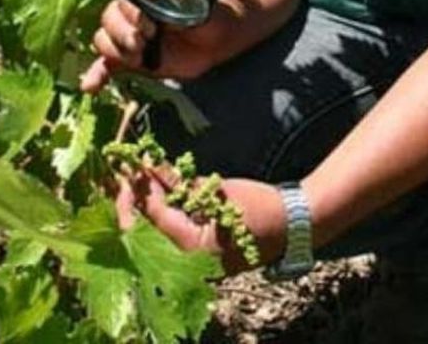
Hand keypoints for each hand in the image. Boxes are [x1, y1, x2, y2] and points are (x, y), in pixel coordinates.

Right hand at [80, 0, 216, 90]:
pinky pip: (105, 66)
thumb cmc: (207, 15)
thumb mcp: (198, 6)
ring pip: (104, 41)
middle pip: (108, 20)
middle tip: (142, 44)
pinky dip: (96, 75)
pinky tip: (90, 86)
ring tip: (138, 60)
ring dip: (115, 52)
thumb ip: (181, 4)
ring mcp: (128, 38)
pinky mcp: (130, 60)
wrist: (215, 39)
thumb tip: (170, 2)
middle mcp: (131, 15)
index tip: (151, 27)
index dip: (132, 15)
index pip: (123, 2)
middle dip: (122, 34)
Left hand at [113, 170, 286, 275]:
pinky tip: (166, 191)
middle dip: (139, 200)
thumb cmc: (260, 206)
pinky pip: (178, 234)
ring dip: (154, 205)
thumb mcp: (217, 192)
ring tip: (145, 177)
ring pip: (163, 231)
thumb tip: (149, 169)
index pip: (154, 216)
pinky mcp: (203, 256)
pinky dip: (171, 214)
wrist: (295, 225)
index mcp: (192, 249)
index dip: (140, 189)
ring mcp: (196, 262)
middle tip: (132, 173)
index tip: (132, 166)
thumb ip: (180, 184)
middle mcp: (190, 262)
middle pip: (151, 229)